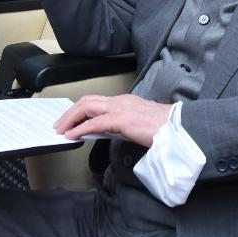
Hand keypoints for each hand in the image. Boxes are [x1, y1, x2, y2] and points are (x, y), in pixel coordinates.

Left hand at [54, 94, 172, 144]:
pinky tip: (73, 135)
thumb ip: (123, 124)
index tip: (71, 120)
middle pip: (87, 101)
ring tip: (62, 129)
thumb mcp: (139, 124)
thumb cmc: (164, 128)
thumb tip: (108, 131)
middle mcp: (120, 101)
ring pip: (87, 107)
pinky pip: (95, 123)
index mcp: (125, 101)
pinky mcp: (121, 120)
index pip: (96, 101)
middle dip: (70, 112)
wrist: (178, 128)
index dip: (80, 110)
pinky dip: (80, 128)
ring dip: (71, 118)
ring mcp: (120, 108)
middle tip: (60, 124)